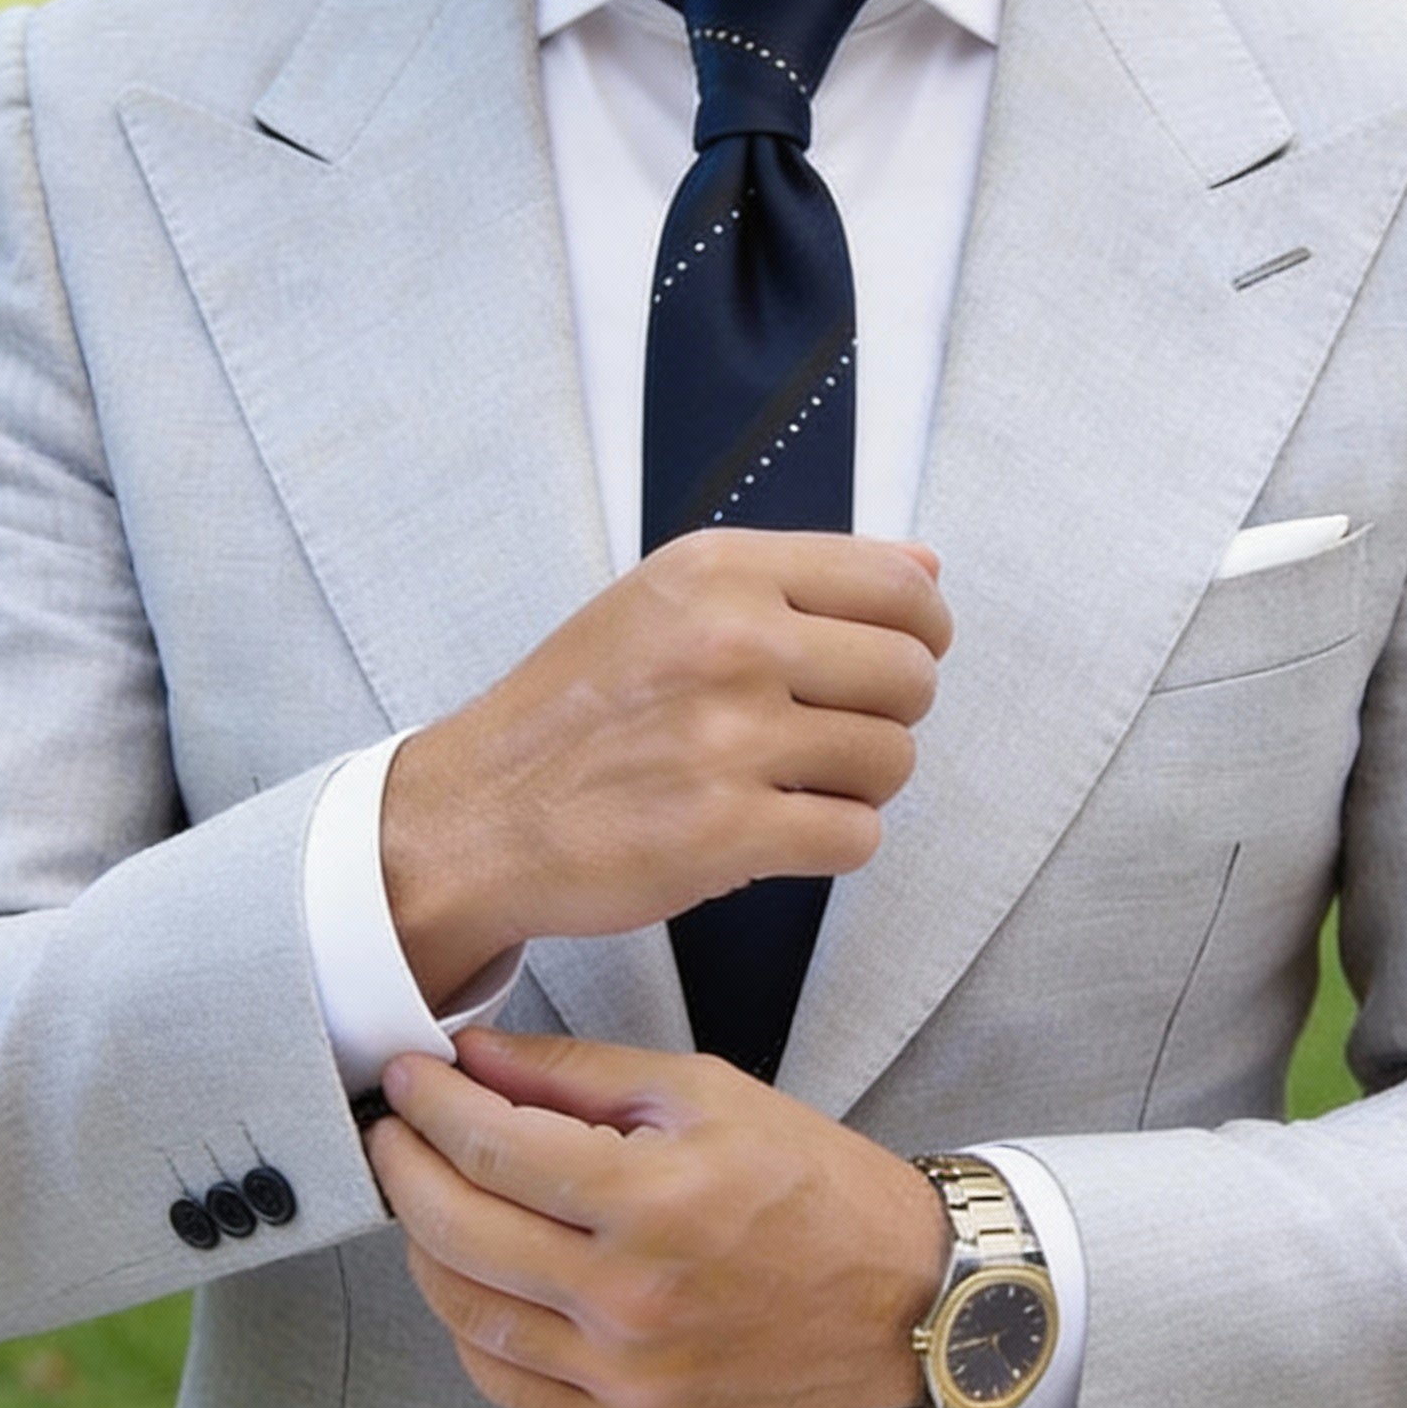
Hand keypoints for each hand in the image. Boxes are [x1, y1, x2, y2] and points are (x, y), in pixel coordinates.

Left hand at [366, 1027, 948, 1407]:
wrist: (905, 1299)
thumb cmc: (816, 1187)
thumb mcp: (706, 1096)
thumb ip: (580, 1076)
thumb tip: (476, 1059)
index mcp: (655, 1200)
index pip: (492, 1148)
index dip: (430, 1106)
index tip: (407, 1080)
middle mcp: (633, 1299)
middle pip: (457, 1230)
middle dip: (404, 1167)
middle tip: (394, 1131)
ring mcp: (629, 1377)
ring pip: (468, 1312)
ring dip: (424, 1247)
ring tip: (426, 1198)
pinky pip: (508, 1385)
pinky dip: (469, 1328)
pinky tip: (474, 1279)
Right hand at [380, 531, 951, 1001]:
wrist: (481, 811)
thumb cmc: (578, 710)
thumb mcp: (670, 601)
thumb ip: (802, 578)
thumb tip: (925, 565)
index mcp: (721, 572)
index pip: (901, 587)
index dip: (924, 633)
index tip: (896, 659)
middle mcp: (731, 643)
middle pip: (911, 677)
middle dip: (892, 714)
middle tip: (833, 732)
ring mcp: (730, 739)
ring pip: (894, 761)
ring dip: (861, 785)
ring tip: (796, 783)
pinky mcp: (728, 832)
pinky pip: (857, 837)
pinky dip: (832, 842)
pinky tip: (778, 830)